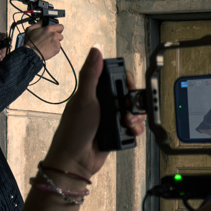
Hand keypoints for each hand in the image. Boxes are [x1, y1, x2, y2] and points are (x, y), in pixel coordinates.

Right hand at [24, 23, 64, 59]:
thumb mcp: (31, 29)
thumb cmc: (30, 42)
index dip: (58, 28)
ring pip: (59, 41)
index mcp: (49, 29)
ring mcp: (56, 42)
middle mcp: (54, 35)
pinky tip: (48, 48)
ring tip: (47, 44)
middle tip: (49, 38)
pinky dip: (54, 48)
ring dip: (55, 42)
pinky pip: (58, 47)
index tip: (55, 30)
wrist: (31, 53)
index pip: (60, 26)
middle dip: (56, 36)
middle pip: (60, 34)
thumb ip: (39, 23)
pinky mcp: (57, 49)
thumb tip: (43, 20)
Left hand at [41, 48, 143, 178]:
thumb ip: (91, 75)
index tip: (128, 87)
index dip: (125, 81)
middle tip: (128, 109)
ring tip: (128, 123)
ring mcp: (110, 119)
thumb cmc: (74, 129)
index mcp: (94, 92)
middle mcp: (103, 104)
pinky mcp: (117, 133)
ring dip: (135, 117)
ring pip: (133, 112)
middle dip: (134, 102)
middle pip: (129, 95)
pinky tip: (130, 131)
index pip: (116, 79)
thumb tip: (96, 50)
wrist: (76, 160)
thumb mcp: (84, 99)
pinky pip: (133, 128)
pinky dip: (135, 129)